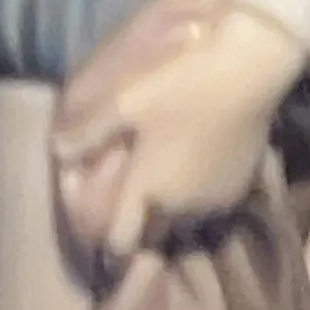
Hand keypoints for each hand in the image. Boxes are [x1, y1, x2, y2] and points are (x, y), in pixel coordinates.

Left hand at [52, 0, 307, 263]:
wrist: (251, 68)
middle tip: (131, 202)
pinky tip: (194, 168)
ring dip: (170, 213)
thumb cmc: (183, 81)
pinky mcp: (239, 189)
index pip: (121, 242)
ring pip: (183, 224)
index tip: (101, 230)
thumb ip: (89, 129)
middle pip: (153, 237)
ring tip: (164, 184)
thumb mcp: (127, 100)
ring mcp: (214, 202)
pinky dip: (197, 198)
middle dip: (139, 227)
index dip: (108, 242)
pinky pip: (209, 207)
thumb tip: (58, 150)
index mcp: (150, 192)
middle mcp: (182, 209)